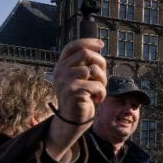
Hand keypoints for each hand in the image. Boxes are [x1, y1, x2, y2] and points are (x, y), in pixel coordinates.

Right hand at [46, 39, 106, 161]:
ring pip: (93, 69)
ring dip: (102, 80)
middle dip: (101, 64)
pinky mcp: (72, 91)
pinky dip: (102, 92)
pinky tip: (98, 99)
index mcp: (61, 65)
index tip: (100, 44)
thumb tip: (97, 48)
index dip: (88, 42)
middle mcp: (60, 70)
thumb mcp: (81, 78)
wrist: (72, 120)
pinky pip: (95, 84)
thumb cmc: (81, 98)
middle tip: (102, 78)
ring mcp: (64, 80)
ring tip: (99, 90)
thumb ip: (85, 64)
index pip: (73, 46)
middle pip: (86, 54)